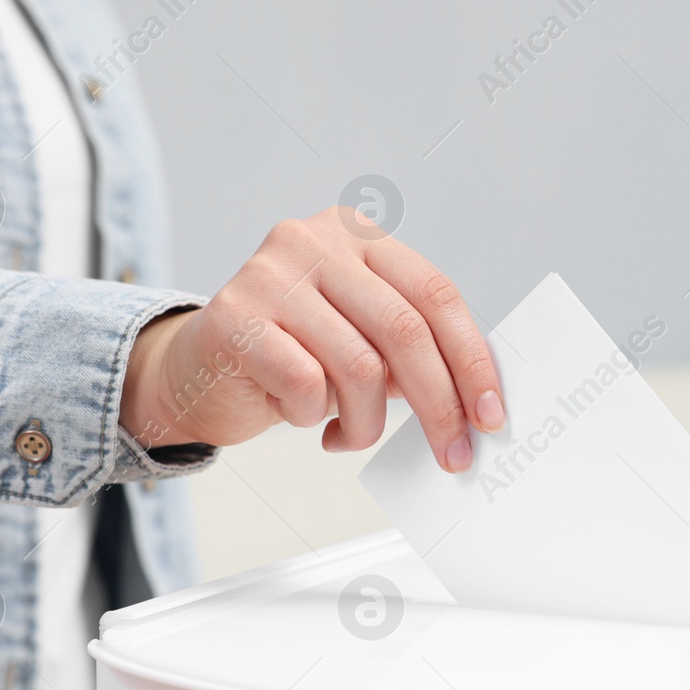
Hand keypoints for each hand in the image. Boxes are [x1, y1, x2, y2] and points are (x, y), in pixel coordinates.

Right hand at [120, 207, 505, 471]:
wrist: (197, 372)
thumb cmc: (293, 357)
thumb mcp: (361, 341)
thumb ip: (412, 352)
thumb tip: (478, 402)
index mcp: (357, 235)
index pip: (436, 294)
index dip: (472, 359)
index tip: (491, 415)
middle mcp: (314, 242)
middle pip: (405, 330)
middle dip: (439, 404)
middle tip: (454, 454)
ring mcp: (270, 275)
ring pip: (359, 367)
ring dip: (367, 423)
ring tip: (351, 435)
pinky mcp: (234, 318)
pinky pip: (307, 386)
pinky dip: (314, 418)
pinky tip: (301, 416)